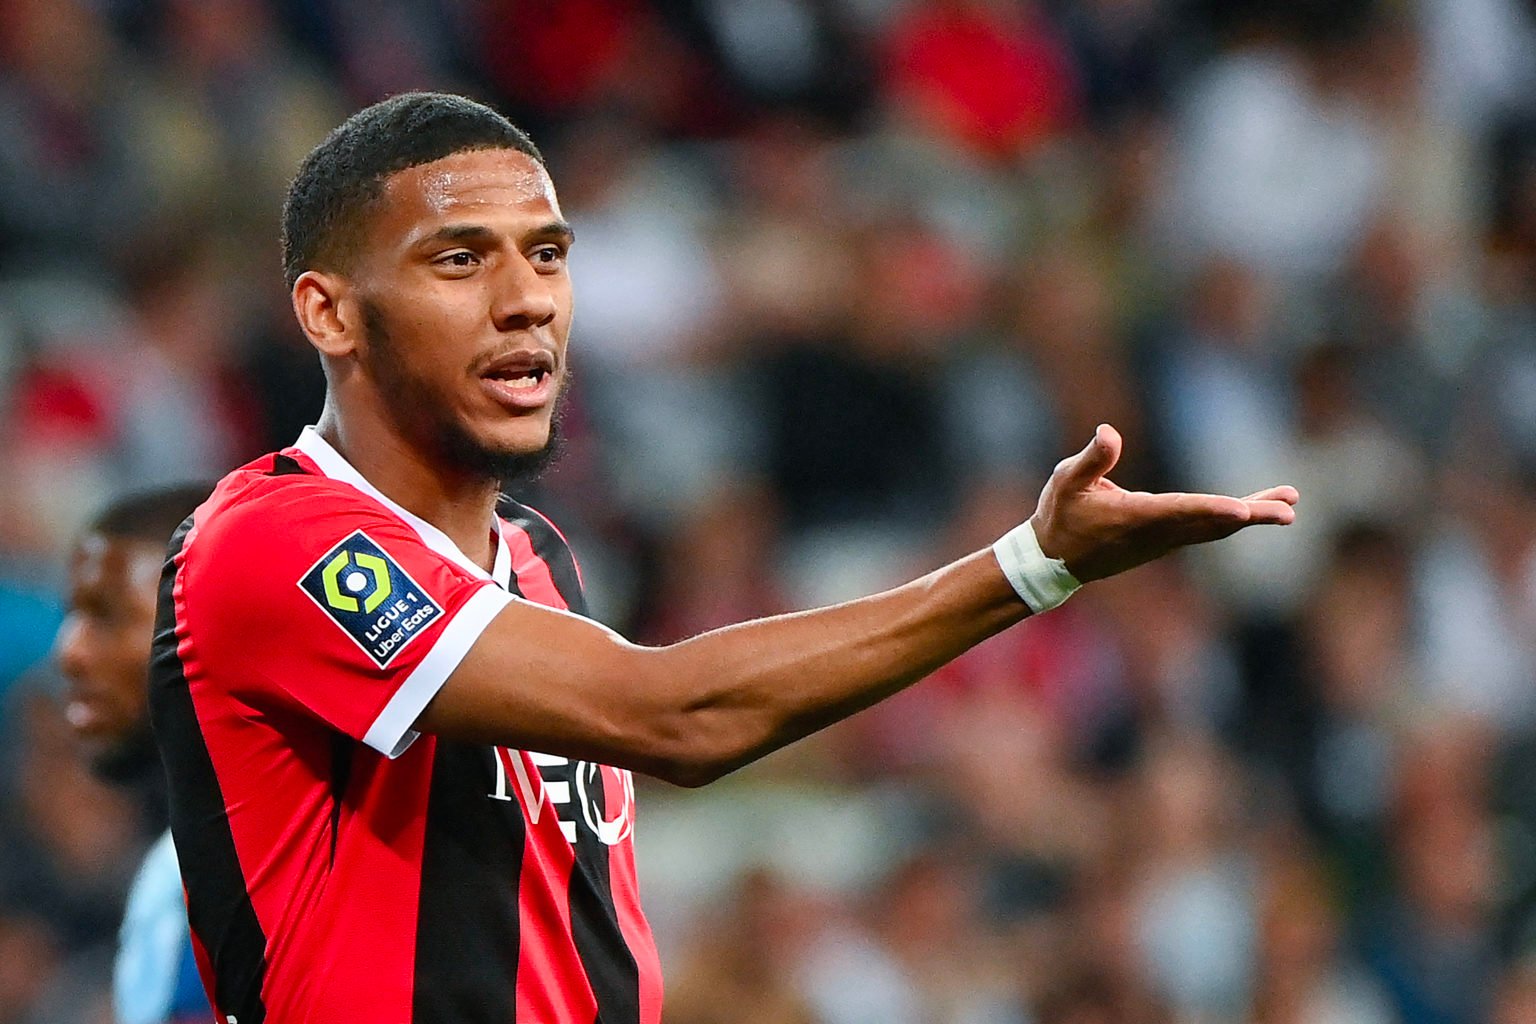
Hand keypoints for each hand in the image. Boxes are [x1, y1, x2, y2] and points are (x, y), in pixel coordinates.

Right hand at [1031, 424, 1297, 582]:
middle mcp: (1157, 532)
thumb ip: (1091, 459)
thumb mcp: (1066, 481)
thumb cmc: (1060, 516)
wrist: (1054, 561)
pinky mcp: (1166, 540)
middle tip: (1288, 509)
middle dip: (1252, 514)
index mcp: (1135, 516)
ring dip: (1252, 515)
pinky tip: (1253, 510)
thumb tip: (1108, 432)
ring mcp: (1164, 540)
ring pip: (1215, 527)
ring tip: (1288, 503)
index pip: (1181, 511)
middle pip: (1212, 523)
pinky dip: (1233, 519)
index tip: (1245, 511)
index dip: (1213, 509)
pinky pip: (1207, 530)